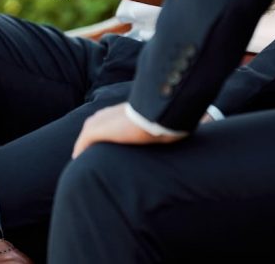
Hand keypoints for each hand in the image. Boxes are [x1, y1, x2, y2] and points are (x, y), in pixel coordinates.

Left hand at [72, 103, 187, 157]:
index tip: (106, 145)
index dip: (105, 133)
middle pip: (93, 128)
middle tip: (88, 157)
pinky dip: (80, 151)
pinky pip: (83, 143)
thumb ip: (165, 121)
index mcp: (121, 110)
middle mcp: (108, 113)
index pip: (107, 122)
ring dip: (85, 147)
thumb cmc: (166, 116)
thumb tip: (195, 124)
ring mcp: (101, 121)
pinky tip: (78, 161)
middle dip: (91, 141)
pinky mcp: (97, 130)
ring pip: (87, 135)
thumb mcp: (163, 118)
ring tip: (83, 162)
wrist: (159, 114)